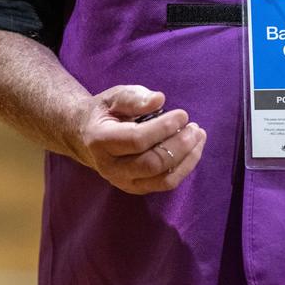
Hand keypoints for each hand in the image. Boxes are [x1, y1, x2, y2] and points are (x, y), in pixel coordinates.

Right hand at [74, 85, 206, 194]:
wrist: (86, 137)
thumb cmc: (106, 113)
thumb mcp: (114, 97)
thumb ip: (135, 97)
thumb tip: (159, 99)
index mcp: (101, 141)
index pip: (137, 140)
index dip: (164, 128)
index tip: (183, 114)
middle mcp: (110, 167)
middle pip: (152, 163)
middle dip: (179, 145)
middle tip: (194, 128)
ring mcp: (123, 182)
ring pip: (163, 179)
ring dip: (187, 159)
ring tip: (199, 137)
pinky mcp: (137, 188)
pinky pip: (166, 184)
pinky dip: (185, 167)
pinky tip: (193, 149)